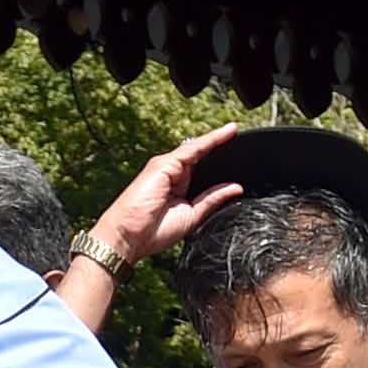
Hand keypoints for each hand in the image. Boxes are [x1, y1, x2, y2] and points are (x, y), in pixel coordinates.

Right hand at [84, 121, 257, 274]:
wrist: (128, 236)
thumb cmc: (152, 232)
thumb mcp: (192, 216)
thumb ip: (212, 199)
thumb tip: (235, 188)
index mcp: (176, 187)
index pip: (200, 170)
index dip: (217, 162)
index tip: (236, 154)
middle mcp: (171, 174)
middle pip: (199, 157)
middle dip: (218, 149)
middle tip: (239, 139)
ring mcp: (166, 167)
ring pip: (196, 149)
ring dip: (216, 139)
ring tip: (234, 130)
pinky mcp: (164, 164)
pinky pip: (192, 149)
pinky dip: (209, 140)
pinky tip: (225, 134)